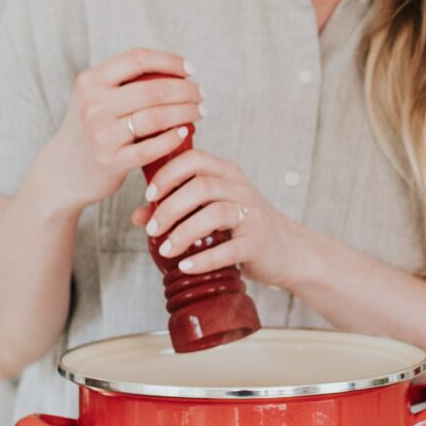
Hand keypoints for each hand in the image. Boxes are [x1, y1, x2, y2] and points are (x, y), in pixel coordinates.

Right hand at [30, 47, 202, 217]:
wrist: (62, 171)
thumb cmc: (89, 129)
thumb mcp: (94, 98)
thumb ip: (122, 82)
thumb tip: (173, 70)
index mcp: (90, 81)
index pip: (137, 59)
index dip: (169, 61)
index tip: (190, 70)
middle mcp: (94, 105)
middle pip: (153, 89)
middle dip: (186, 90)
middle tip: (201, 95)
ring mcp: (101, 134)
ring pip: (156, 117)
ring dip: (186, 112)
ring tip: (199, 112)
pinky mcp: (111, 161)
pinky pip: (151, 147)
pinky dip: (173, 138)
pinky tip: (184, 132)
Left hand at [131, 146, 309, 289]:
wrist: (287, 250)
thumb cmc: (242, 227)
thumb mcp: (211, 210)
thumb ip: (177, 208)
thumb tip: (138, 216)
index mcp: (226, 173)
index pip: (193, 159)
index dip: (167, 174)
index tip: (149, 195)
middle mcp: (240, 188)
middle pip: (200, 186)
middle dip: (169, 208)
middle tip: (152, 229)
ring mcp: (252, 214)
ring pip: (214, 213)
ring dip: (183, 233)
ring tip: (165, 250)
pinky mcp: (257, 242)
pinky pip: (228, 249)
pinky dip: (203, 259)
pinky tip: (186, 266)